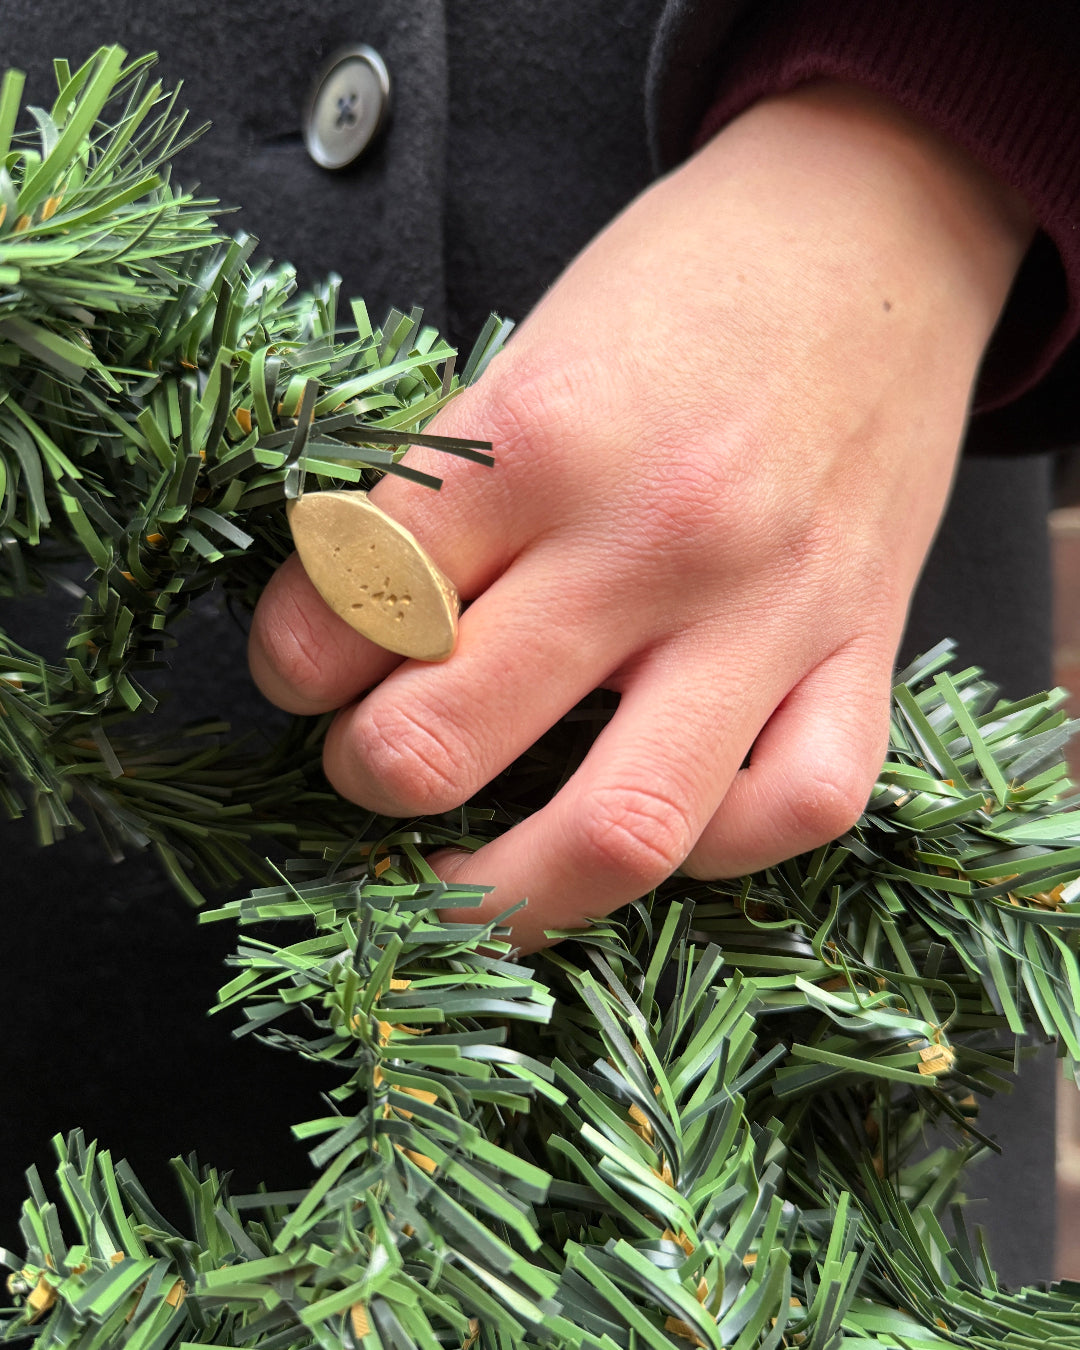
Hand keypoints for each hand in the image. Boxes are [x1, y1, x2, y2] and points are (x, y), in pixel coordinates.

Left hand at [249, 80, 1032, 951]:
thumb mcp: (529, 350)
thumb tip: (350, 634)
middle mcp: (654, 539)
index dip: (293, 661)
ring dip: (506, 891)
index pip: (362, 604)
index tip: (302, 670)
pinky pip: (796, 808)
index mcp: (541, 439)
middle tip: (367, 765)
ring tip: (463, 882)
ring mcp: (771, 611)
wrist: (875, 232)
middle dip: (368, 777)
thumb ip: (443, 502)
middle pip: (449, 738)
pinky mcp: (866, 648)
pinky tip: (663, 830)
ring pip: (624, 827)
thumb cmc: (681, 290)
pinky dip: (715, 851)